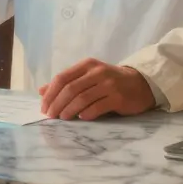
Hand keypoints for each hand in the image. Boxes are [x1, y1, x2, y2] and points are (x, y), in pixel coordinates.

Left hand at [39, 59, 155, 120]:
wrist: (140, 84)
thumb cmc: (109, 81)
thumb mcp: (88, 77)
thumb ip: (66, 82)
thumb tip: (42, 91)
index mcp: (87, 65)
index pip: (62, 78)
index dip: (50, 93)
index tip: (44, 107)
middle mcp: (97, 72)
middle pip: (70, 89)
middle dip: (57, 104)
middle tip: (50, 116)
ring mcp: (109, 85)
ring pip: (82, 99)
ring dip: (69, 110)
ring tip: (63, 118)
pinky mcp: (118, 98)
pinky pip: (97, 107)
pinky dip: (86, 114)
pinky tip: (81, 118)